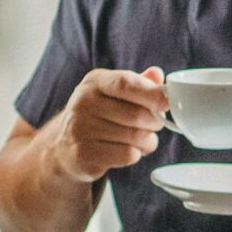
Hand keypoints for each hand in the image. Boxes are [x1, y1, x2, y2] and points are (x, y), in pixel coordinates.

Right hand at [54, 67, 168, 183]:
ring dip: (148, 141)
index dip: (152, 94)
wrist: (65, 145)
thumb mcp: (115, 92)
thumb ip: (139, 83)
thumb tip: (157, 75)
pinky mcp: (84, 155)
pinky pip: (127, 155)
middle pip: (137, 115)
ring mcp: (81, 129)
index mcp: (95, 82)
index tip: (167, 102)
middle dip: (155, 122)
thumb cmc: (100, 114)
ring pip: (136, 137)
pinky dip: (136, 155)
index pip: (126, 84)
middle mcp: (83, 103)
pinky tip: (127, 150)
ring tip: (142, 139)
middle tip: (155, 124)